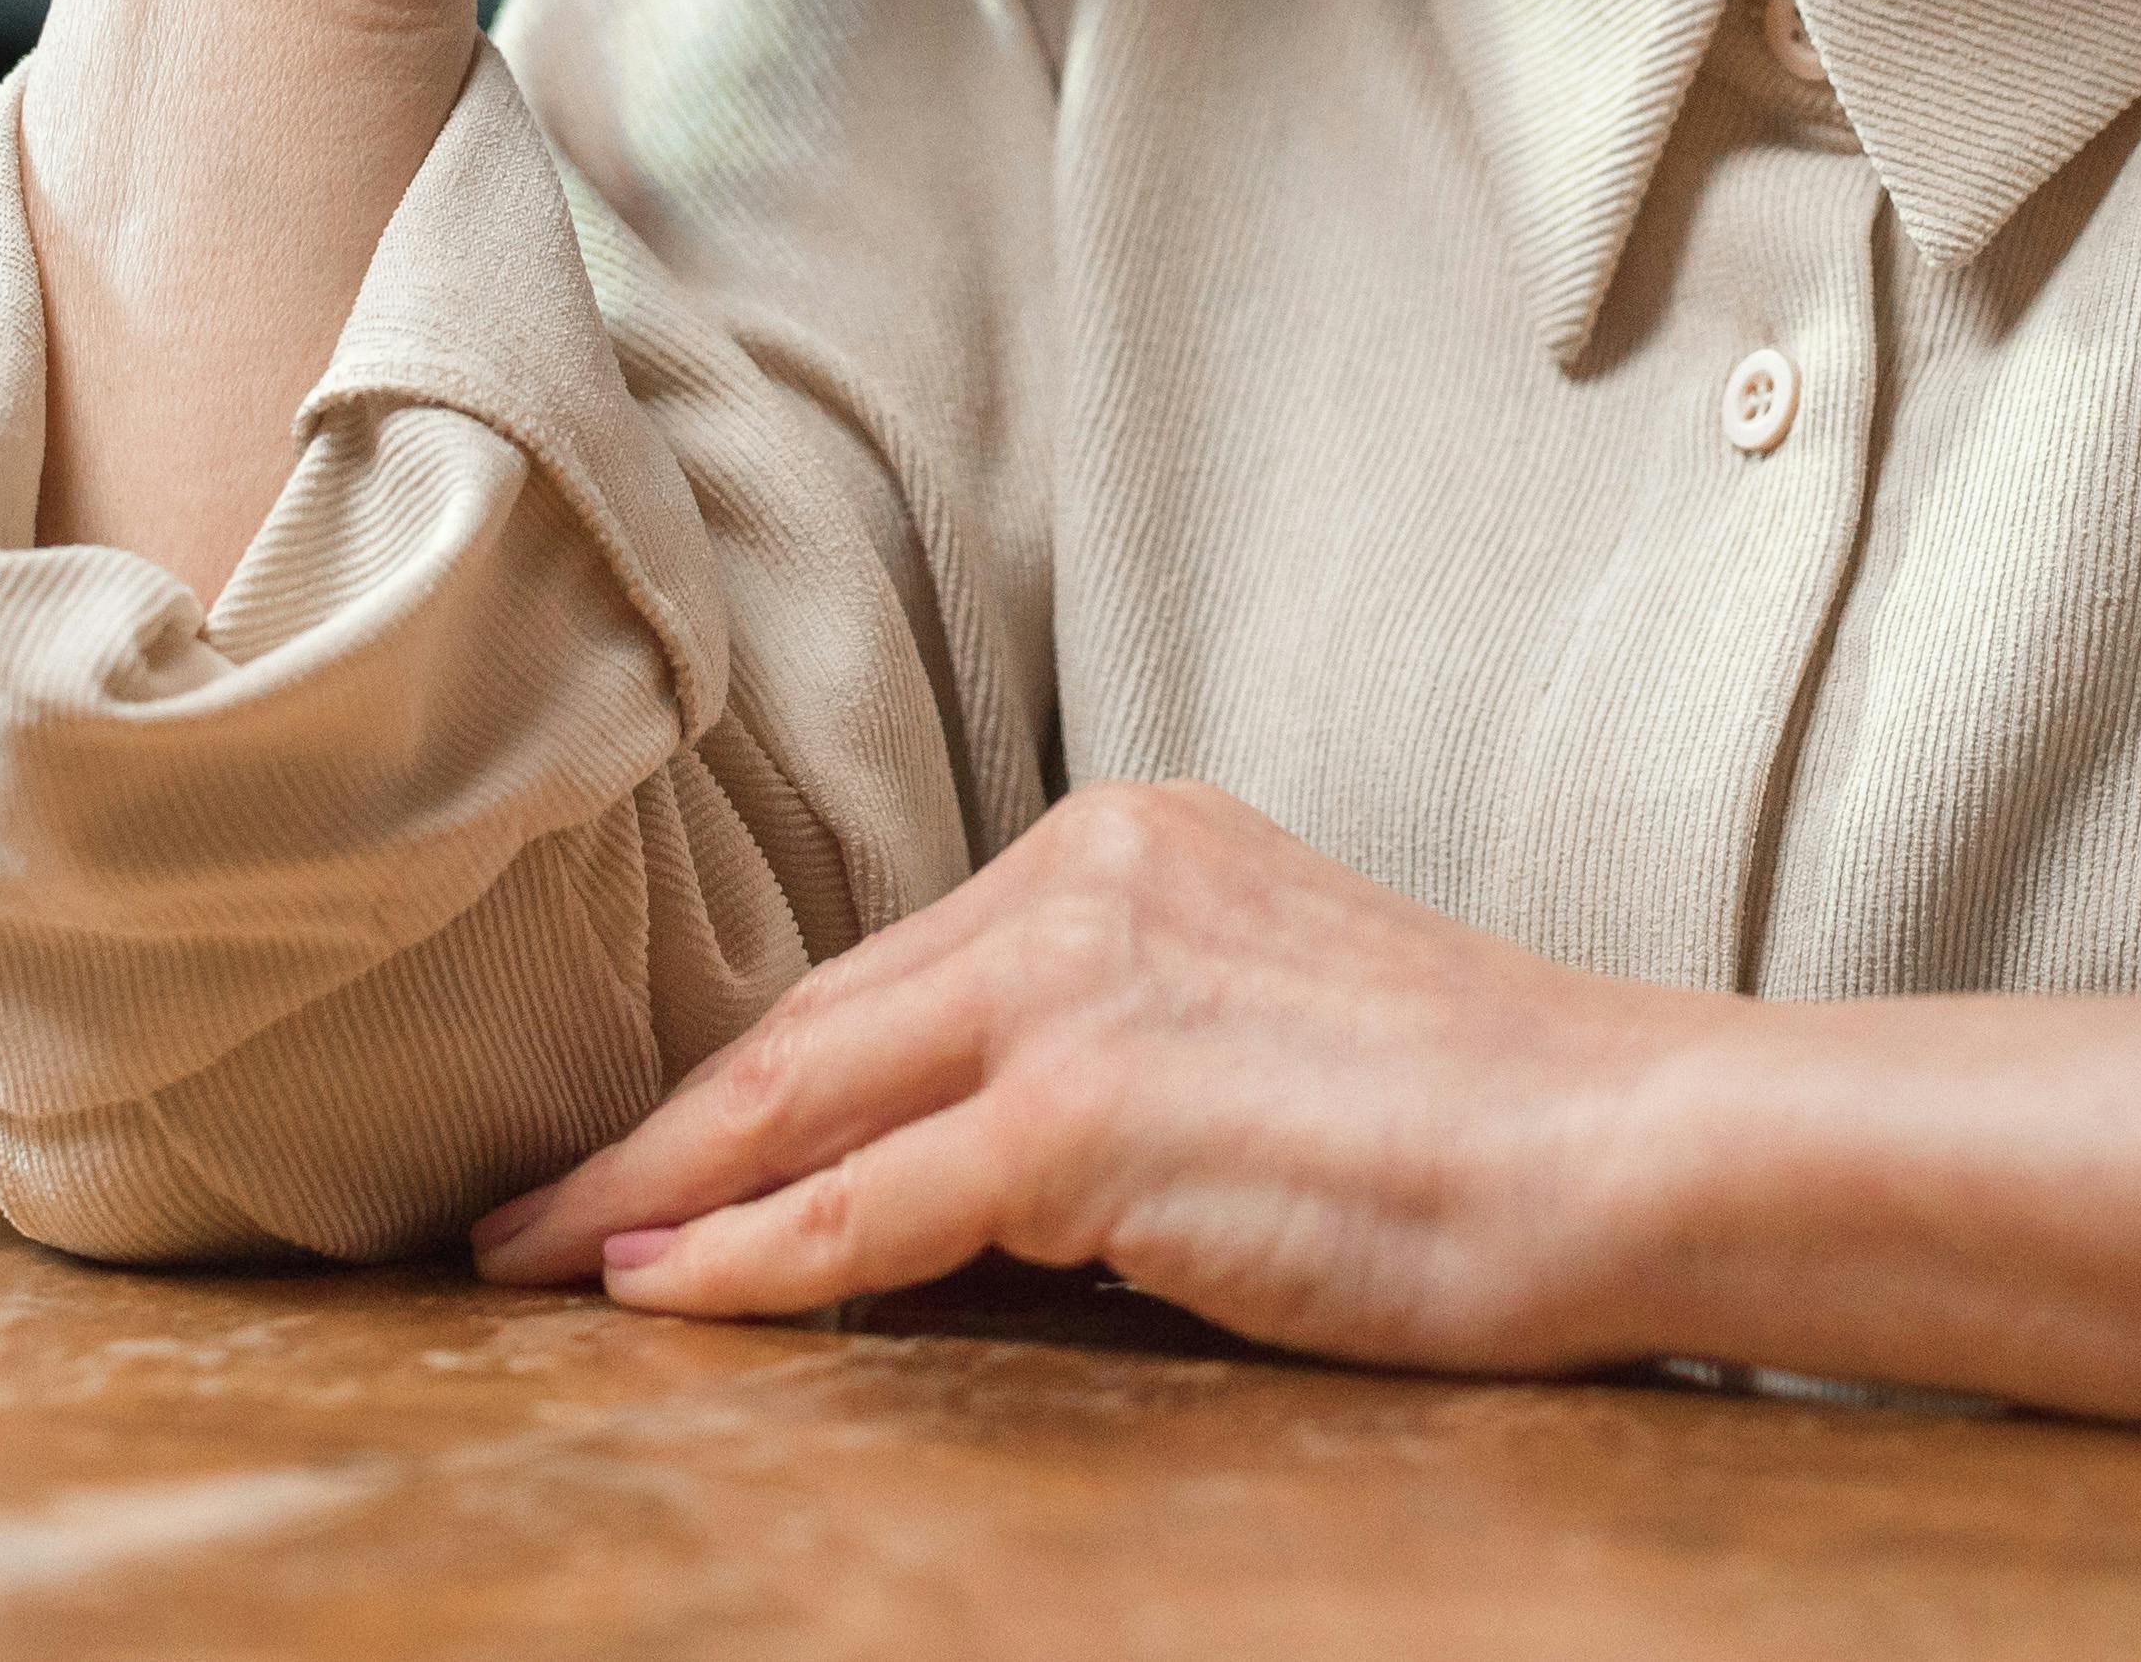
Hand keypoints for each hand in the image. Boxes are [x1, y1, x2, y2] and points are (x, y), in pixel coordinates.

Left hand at [465, 784, 1706, 1374]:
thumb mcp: (1252, 1052)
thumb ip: (1095, 1077)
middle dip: (653, 1130)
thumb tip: (928, 1187)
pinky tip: (650, 1297)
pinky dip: (743, 1262)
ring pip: (806, 1100)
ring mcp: (1083, 981)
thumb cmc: (1472, 1132)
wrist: (1623, 1144)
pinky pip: (865, 1206)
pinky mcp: (1091, 1106)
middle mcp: (1087, 874)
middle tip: (517, 1209)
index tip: (634, 1147)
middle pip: (814, 1022)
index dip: (744, 1075)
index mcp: (1128, 844)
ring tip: (532, 1261)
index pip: (885, 975)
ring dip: (651, 1193)